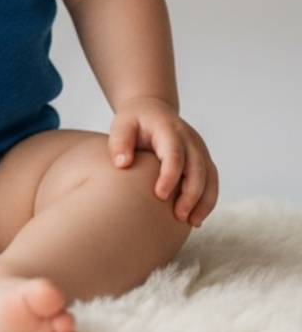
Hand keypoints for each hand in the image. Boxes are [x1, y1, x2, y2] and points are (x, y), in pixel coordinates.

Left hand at [109, 97, 218, 227]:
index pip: (174, 153)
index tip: (159, 195)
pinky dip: (208, 200)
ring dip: (204, 200)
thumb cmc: (134, 120)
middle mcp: (188, 138)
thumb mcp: (121, 124)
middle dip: (191, 193)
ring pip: (210, 176)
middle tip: (178, 215)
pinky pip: (212, 180)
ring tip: (192, 222)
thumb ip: (119, 142)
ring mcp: (199, 148)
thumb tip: (122, 165)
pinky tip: (196, 218)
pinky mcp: (203, 158)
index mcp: (168, 128)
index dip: (170, 175)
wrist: (151, 109)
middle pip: (197, 167)